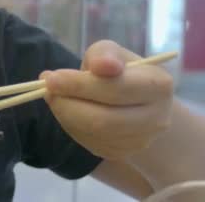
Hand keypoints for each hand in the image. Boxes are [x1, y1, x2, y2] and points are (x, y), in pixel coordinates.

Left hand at [42, 40, 173, 159]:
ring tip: (54, 96)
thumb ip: (103, 54)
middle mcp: (156, 117)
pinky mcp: (123, 152)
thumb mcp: (110, 53)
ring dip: (66, 114)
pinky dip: (71, 125)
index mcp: (158, 85)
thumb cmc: (118, 69)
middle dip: (67, 104)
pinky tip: (68, 110)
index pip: (115, 89)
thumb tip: (102, 65)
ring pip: (94, 133)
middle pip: (103, 119)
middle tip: (46, 89)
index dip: (79, 85)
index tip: (50, 78)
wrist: (134, 99)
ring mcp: (141, 140)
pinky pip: (89, 143)